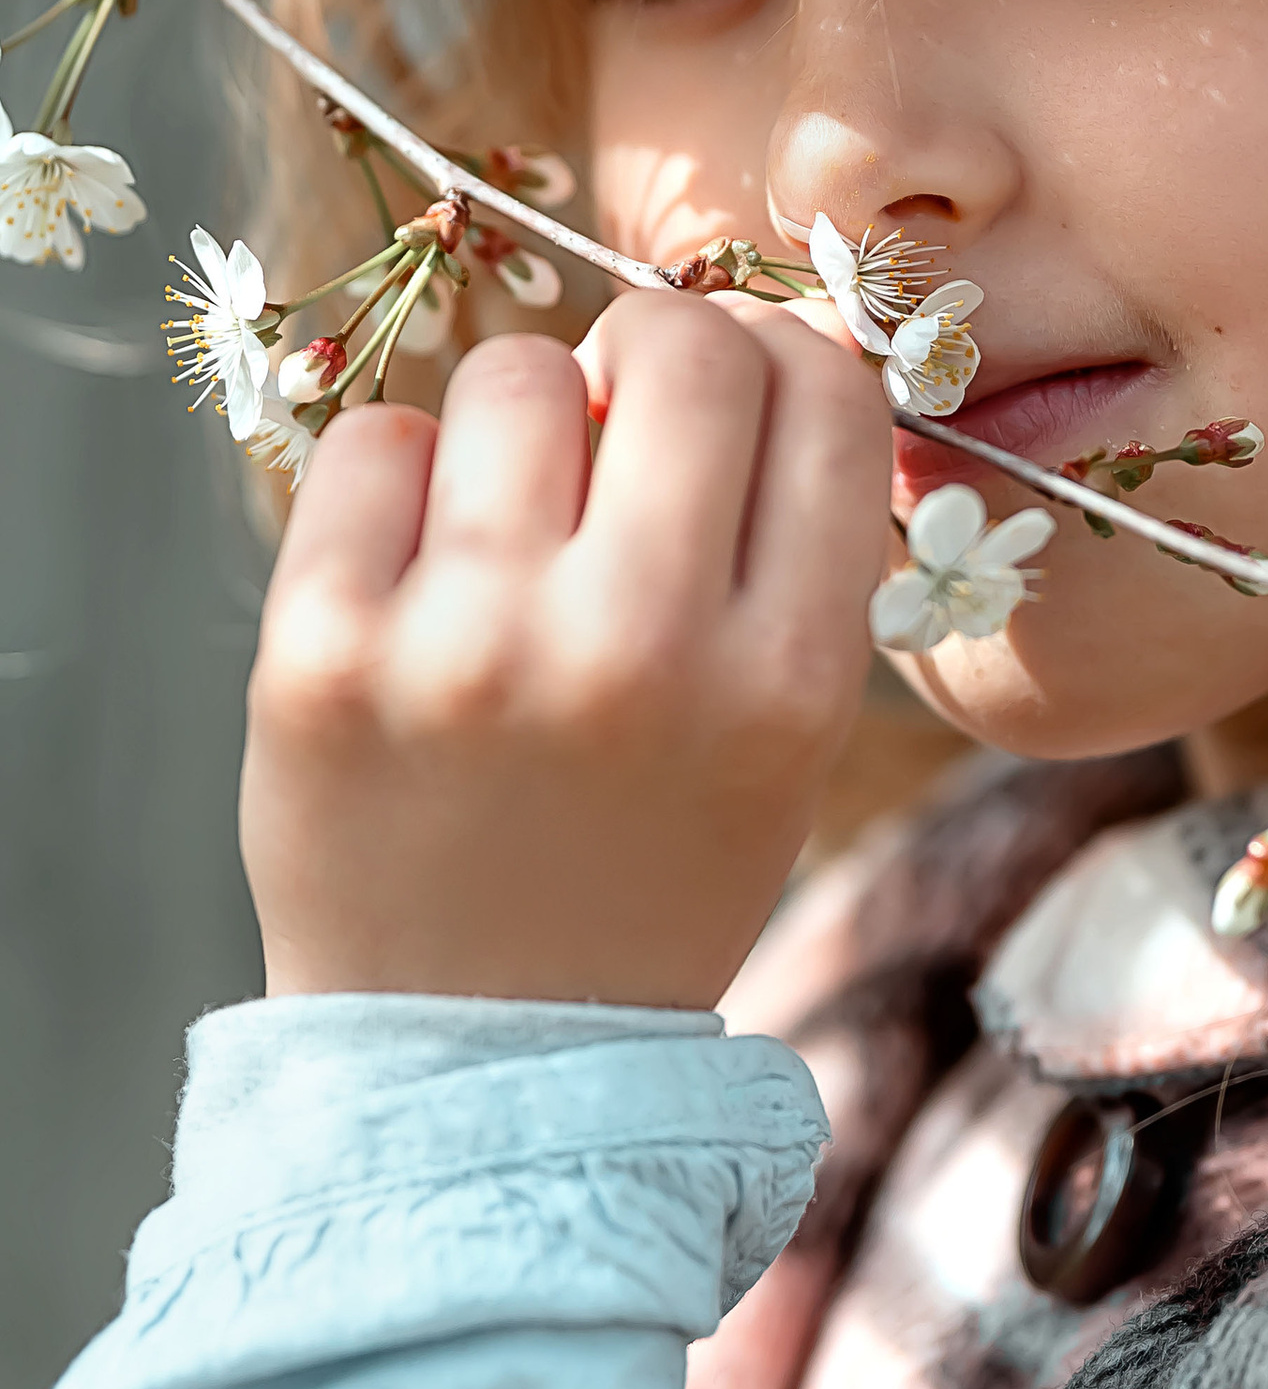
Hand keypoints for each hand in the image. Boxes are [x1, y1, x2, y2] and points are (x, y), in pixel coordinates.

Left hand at [242, 293, 890, 1004]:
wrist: (481, 1054)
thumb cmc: (649, 866)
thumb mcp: (786, 738)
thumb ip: (790, 550)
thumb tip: (750, 333)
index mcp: (785, 680)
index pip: (824, 391)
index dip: (787, 356)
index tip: (748, 390)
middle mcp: (638, 650)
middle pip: (682, 348)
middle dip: (659, 351)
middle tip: (625, 415)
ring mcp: (470, 646)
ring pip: (517, 372)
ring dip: (525, 418)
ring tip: (513, 520)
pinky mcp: (322, 652)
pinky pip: (375, 441)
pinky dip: (404, 477)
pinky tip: (421, 563)